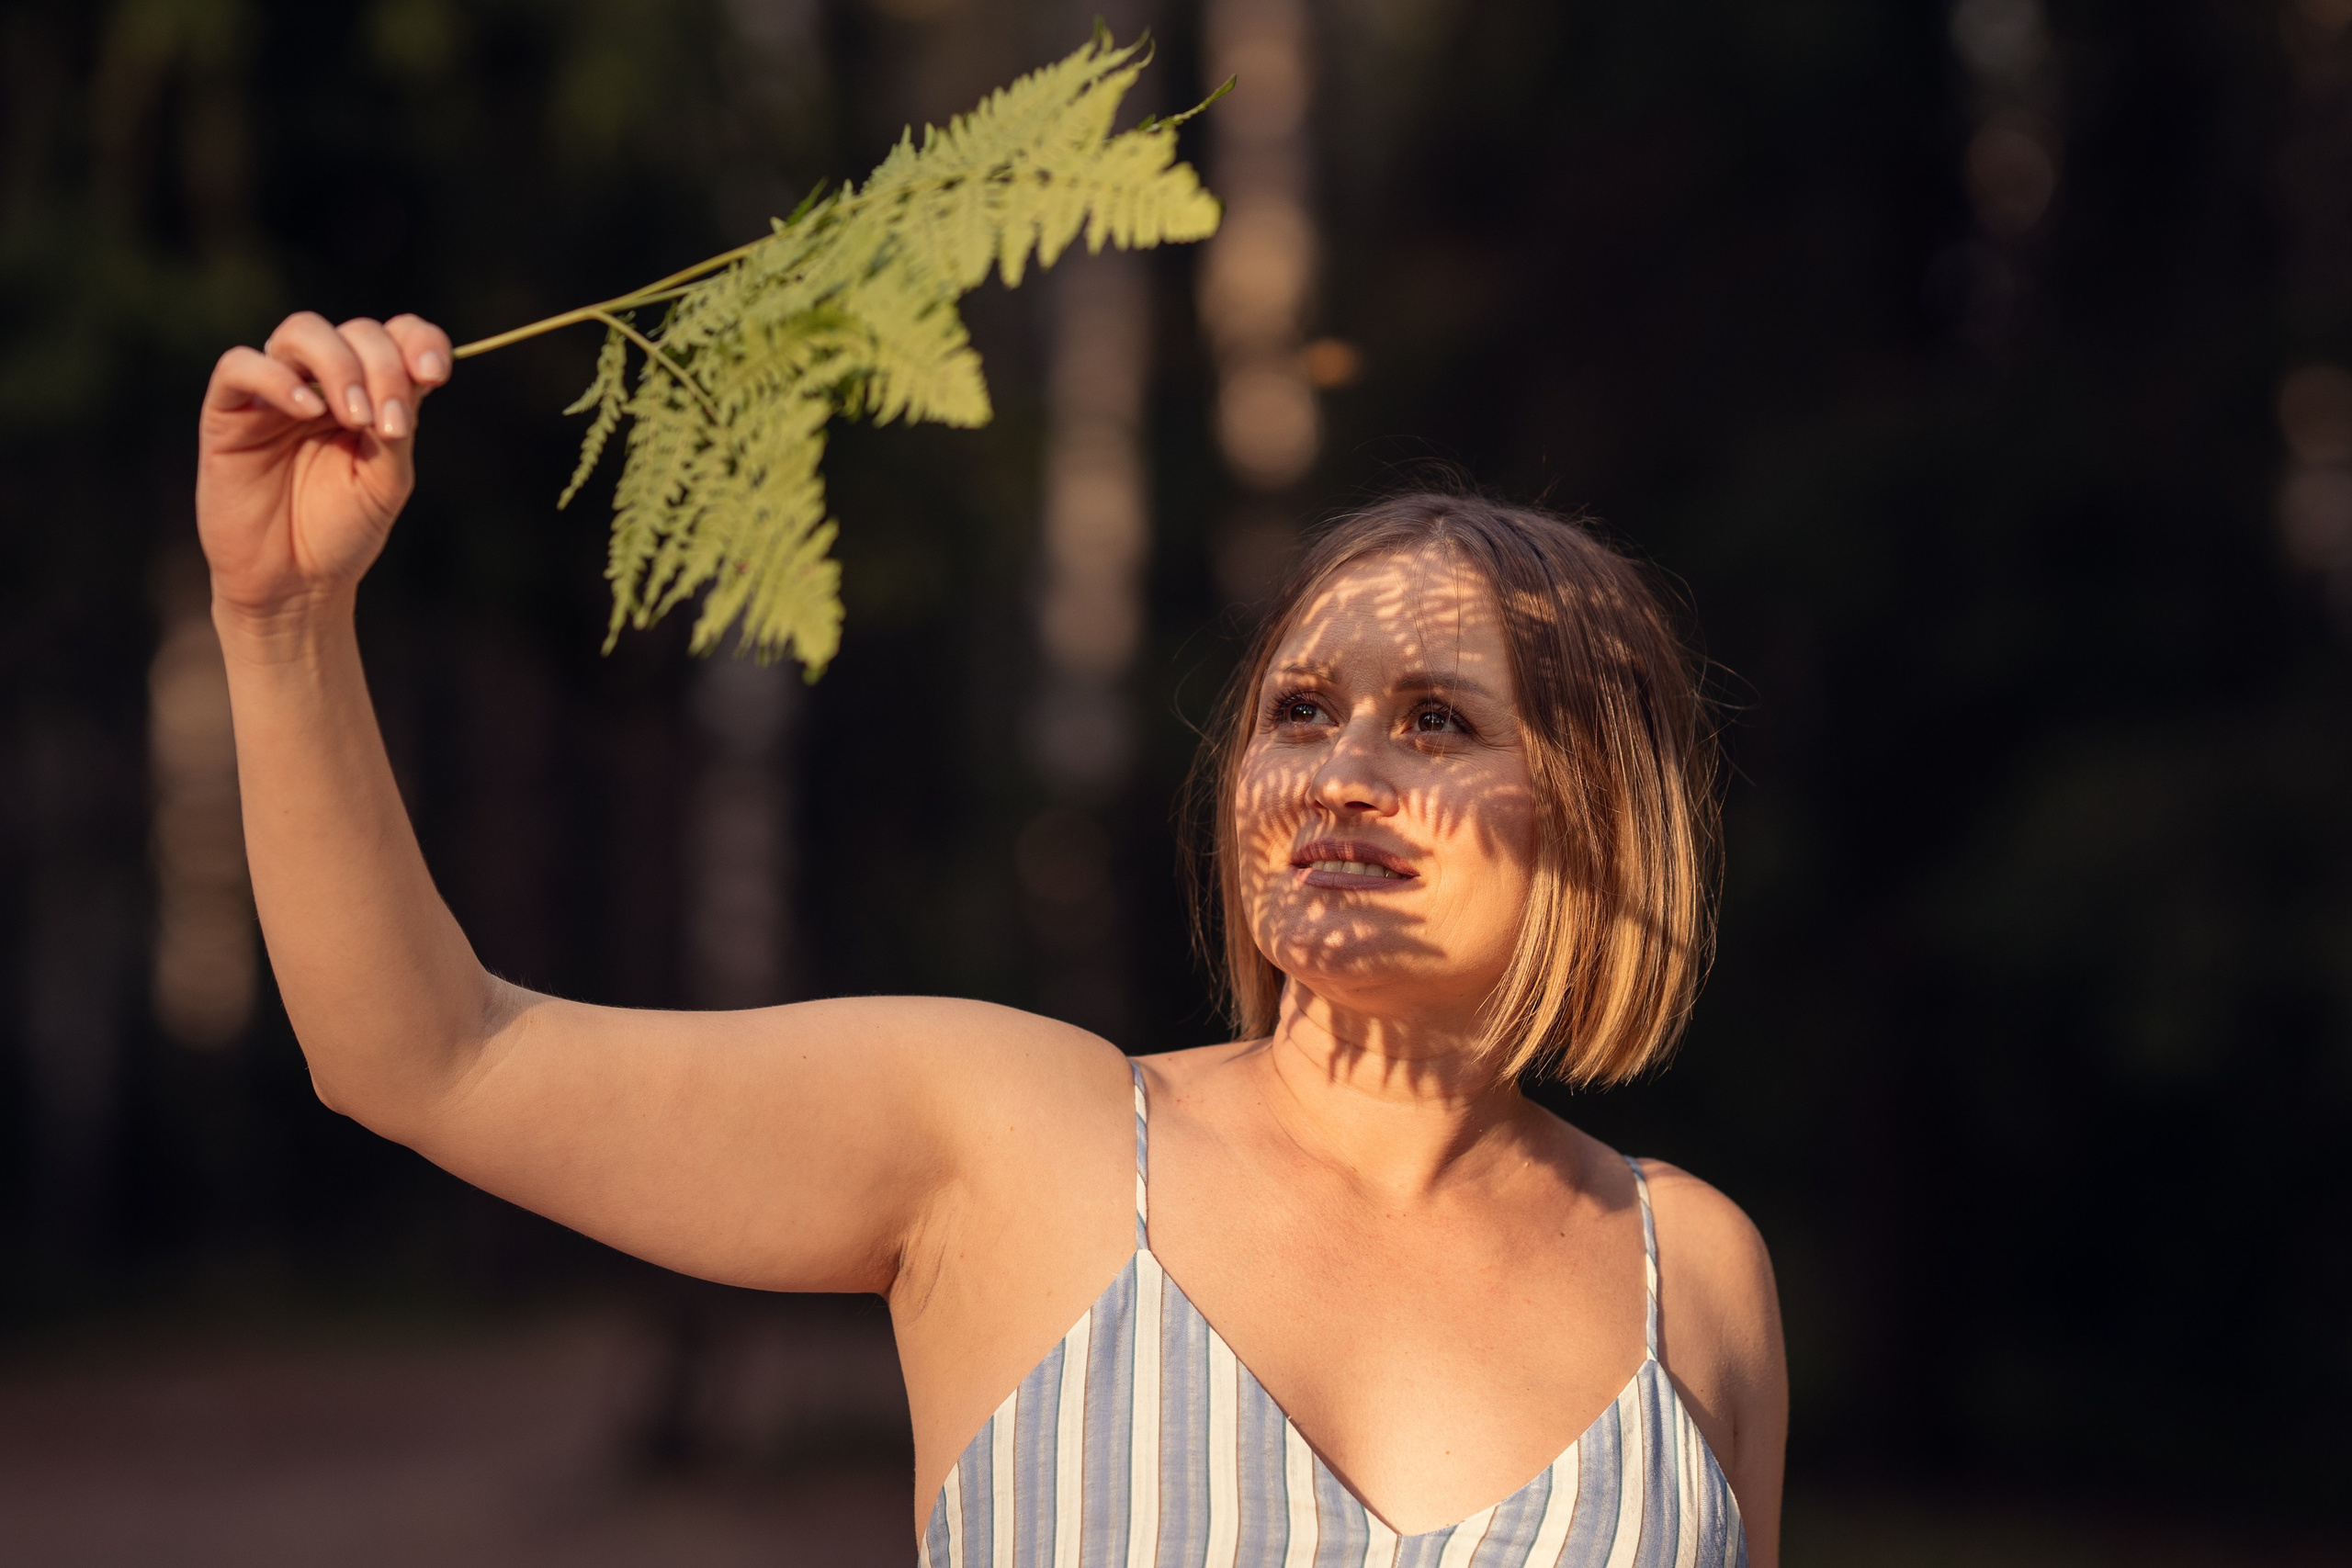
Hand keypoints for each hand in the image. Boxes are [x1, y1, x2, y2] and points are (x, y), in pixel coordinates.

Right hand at [196, 312, 452, 635]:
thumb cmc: (343, 532)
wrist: (294, 582)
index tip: (435, 374)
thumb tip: (407, 379)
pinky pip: (240, 367)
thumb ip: (397, 430)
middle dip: (383, 369)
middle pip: (356, 332)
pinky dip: (276, 378)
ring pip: (301, 332)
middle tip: (390, 424)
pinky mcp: (228, 412)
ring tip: (356, 418)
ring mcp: (275, 393)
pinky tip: (305, 410)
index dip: (419, 340)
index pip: (396, 336)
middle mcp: (324, 383)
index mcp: (371, 393)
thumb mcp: (386, 482)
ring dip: (339, 366)